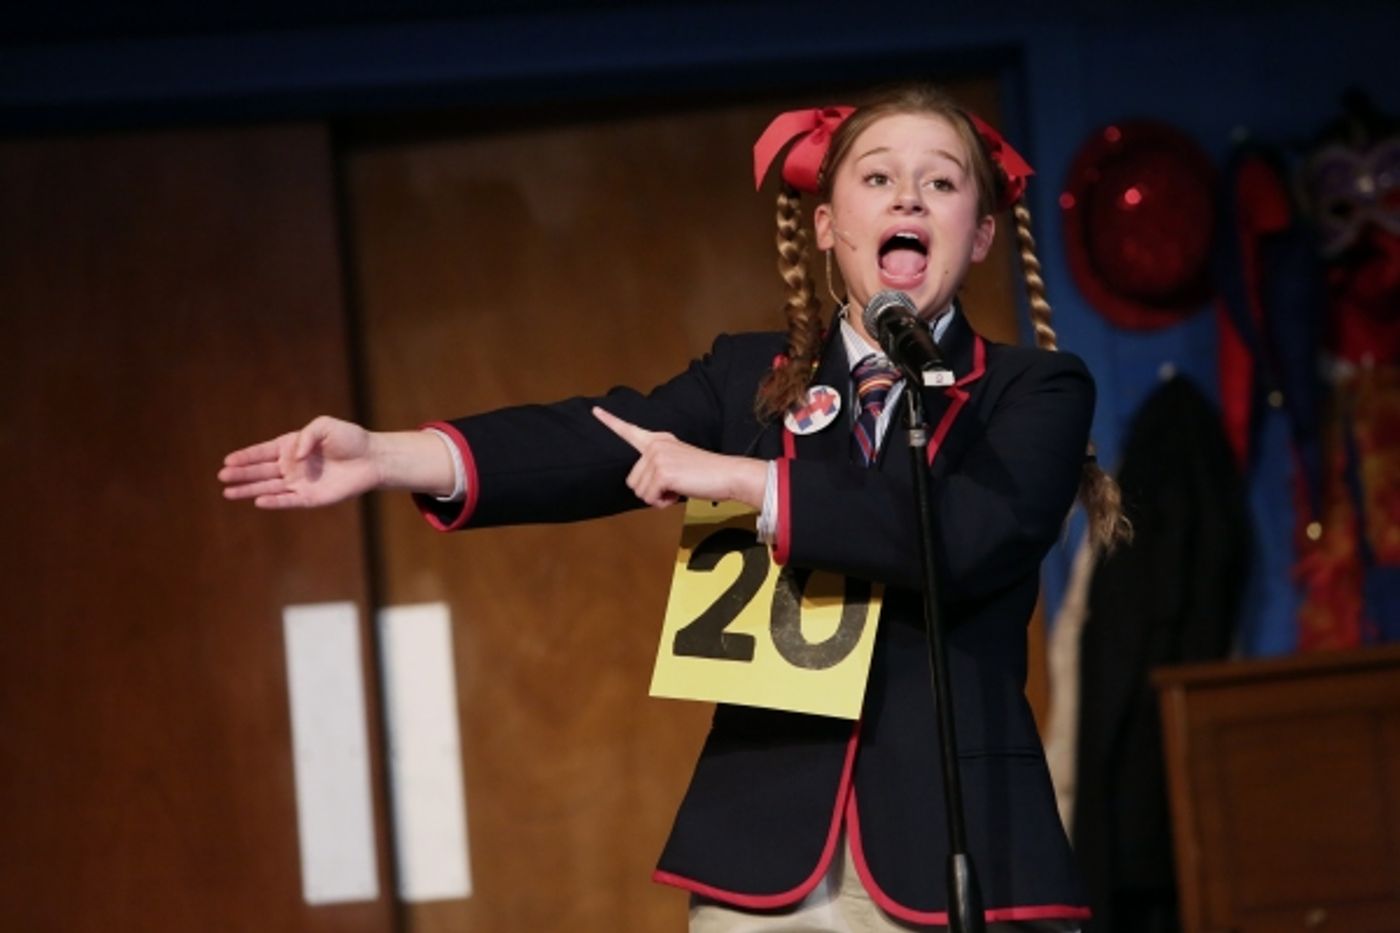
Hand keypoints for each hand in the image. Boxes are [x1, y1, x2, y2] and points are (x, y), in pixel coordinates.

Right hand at [219, 415, 381, 508]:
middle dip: (241, 473)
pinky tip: (258, 501)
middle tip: (222, 476)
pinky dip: (273, 501)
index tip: (227, 460)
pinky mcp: (310, 497)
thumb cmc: (349, 439)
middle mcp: (292, 466)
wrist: (371, 458)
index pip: (263, 452)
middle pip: (260, 471)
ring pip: (268, 487)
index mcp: (292, 446)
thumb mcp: (325, 426)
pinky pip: (288, 500)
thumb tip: (294, 456)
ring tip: (228, 492)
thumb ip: (306, 436)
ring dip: (249, 489)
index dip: (245, 456)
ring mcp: (300, 483)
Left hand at [591, 407, 766, 509]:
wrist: (727, 474)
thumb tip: (642, 487)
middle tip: (674, 485)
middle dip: (651, 491)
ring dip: (658, 497)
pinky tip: (679, 492)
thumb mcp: (677, 464)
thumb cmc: (705, 474)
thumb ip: (657, 467)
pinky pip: (650, 498)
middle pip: (632, 481)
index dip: (610, 422)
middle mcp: (655, 445)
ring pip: (640, 492)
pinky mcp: (662, 472)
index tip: (595, 411)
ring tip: (679, 487)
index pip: (629, 430)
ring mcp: (657, 457)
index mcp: (658, 440)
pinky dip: (664, 502)